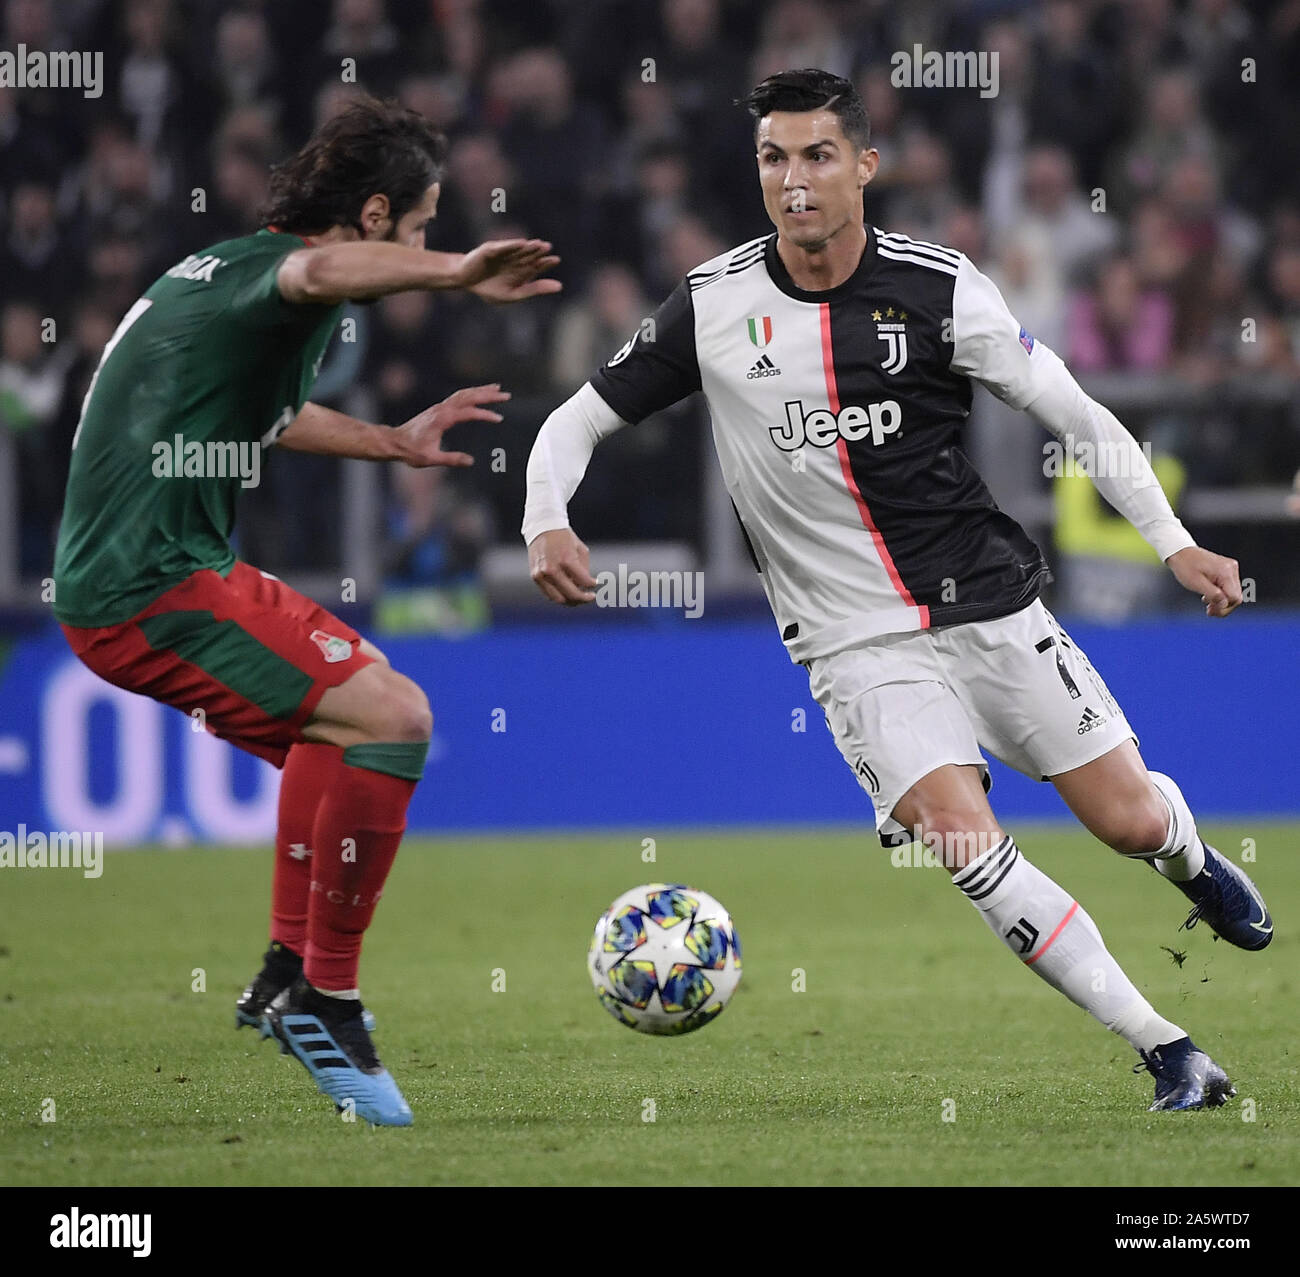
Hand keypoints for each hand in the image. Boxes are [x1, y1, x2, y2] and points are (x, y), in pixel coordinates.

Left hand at [393, 384, 508, 467]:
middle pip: (468, 397)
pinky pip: (458, 397)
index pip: (468, 412)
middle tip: (506, 395)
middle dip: (488, 395)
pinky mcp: (438, 409)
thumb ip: (451, 459)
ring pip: (464, 394)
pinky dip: (471, 393)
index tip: (498, 418)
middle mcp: (441, 409)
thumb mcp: (431, 459)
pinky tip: (478, 395)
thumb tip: (470, 461)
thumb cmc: (411, 451)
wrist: (395, 442)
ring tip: (497, 389)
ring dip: (480, 390)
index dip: (484, 414)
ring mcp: (440, 407)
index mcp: (442, 419)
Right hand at [454, 238, 561, 302]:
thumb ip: (535, 289)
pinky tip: (522, 243)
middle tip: (548, 248)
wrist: (466, 282)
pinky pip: (503, 247)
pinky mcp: (491, 249)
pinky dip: (512, 245)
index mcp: (521, 271)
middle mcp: (514, 260)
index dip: (546, 262)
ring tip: (539, 244)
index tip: (556, 260)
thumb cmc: (488, 289)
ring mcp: (503, 253)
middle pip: (529, 256)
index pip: (536, 265)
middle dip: (538, 252)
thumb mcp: (514, 294)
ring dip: (528, 247)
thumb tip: (560, 286)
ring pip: (518, 250)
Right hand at [529, 528, 597, 605]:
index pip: (584, 582)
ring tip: (579, 598)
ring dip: (571, 601)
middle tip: (590, 597)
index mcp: (566, 560)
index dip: (592, 585)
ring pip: (559, 599)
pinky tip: (567, 592)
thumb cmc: (564, 537)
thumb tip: (585, 587)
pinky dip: (559, 596)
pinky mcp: (535, 577)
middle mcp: (553, 569)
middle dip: (584, 598)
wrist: (542, 527)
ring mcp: (542, 574)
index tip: (595, 583)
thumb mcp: (580, 549)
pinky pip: (549, 594)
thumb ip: (584, 570)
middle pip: (572, 594)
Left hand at [1166, 545, 1242, 616]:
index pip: (1234, 598)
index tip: (1210, 612)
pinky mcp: (1226, 568)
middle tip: (1209, 611)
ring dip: (1221, 600)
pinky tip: (1208, 596)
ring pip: (1232, 592)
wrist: (1180, 552)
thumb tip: (1224, 605)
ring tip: (1206, 602)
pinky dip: (1220, 593)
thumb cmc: (1185, 567)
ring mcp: (1230, 568)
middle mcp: (1232, 569)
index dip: (1224, 608)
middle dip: (1223, 606)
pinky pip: (1228, 586)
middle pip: (1236, 596)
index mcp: (1226, 572)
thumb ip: (1213, 595)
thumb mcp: (1196, 584)